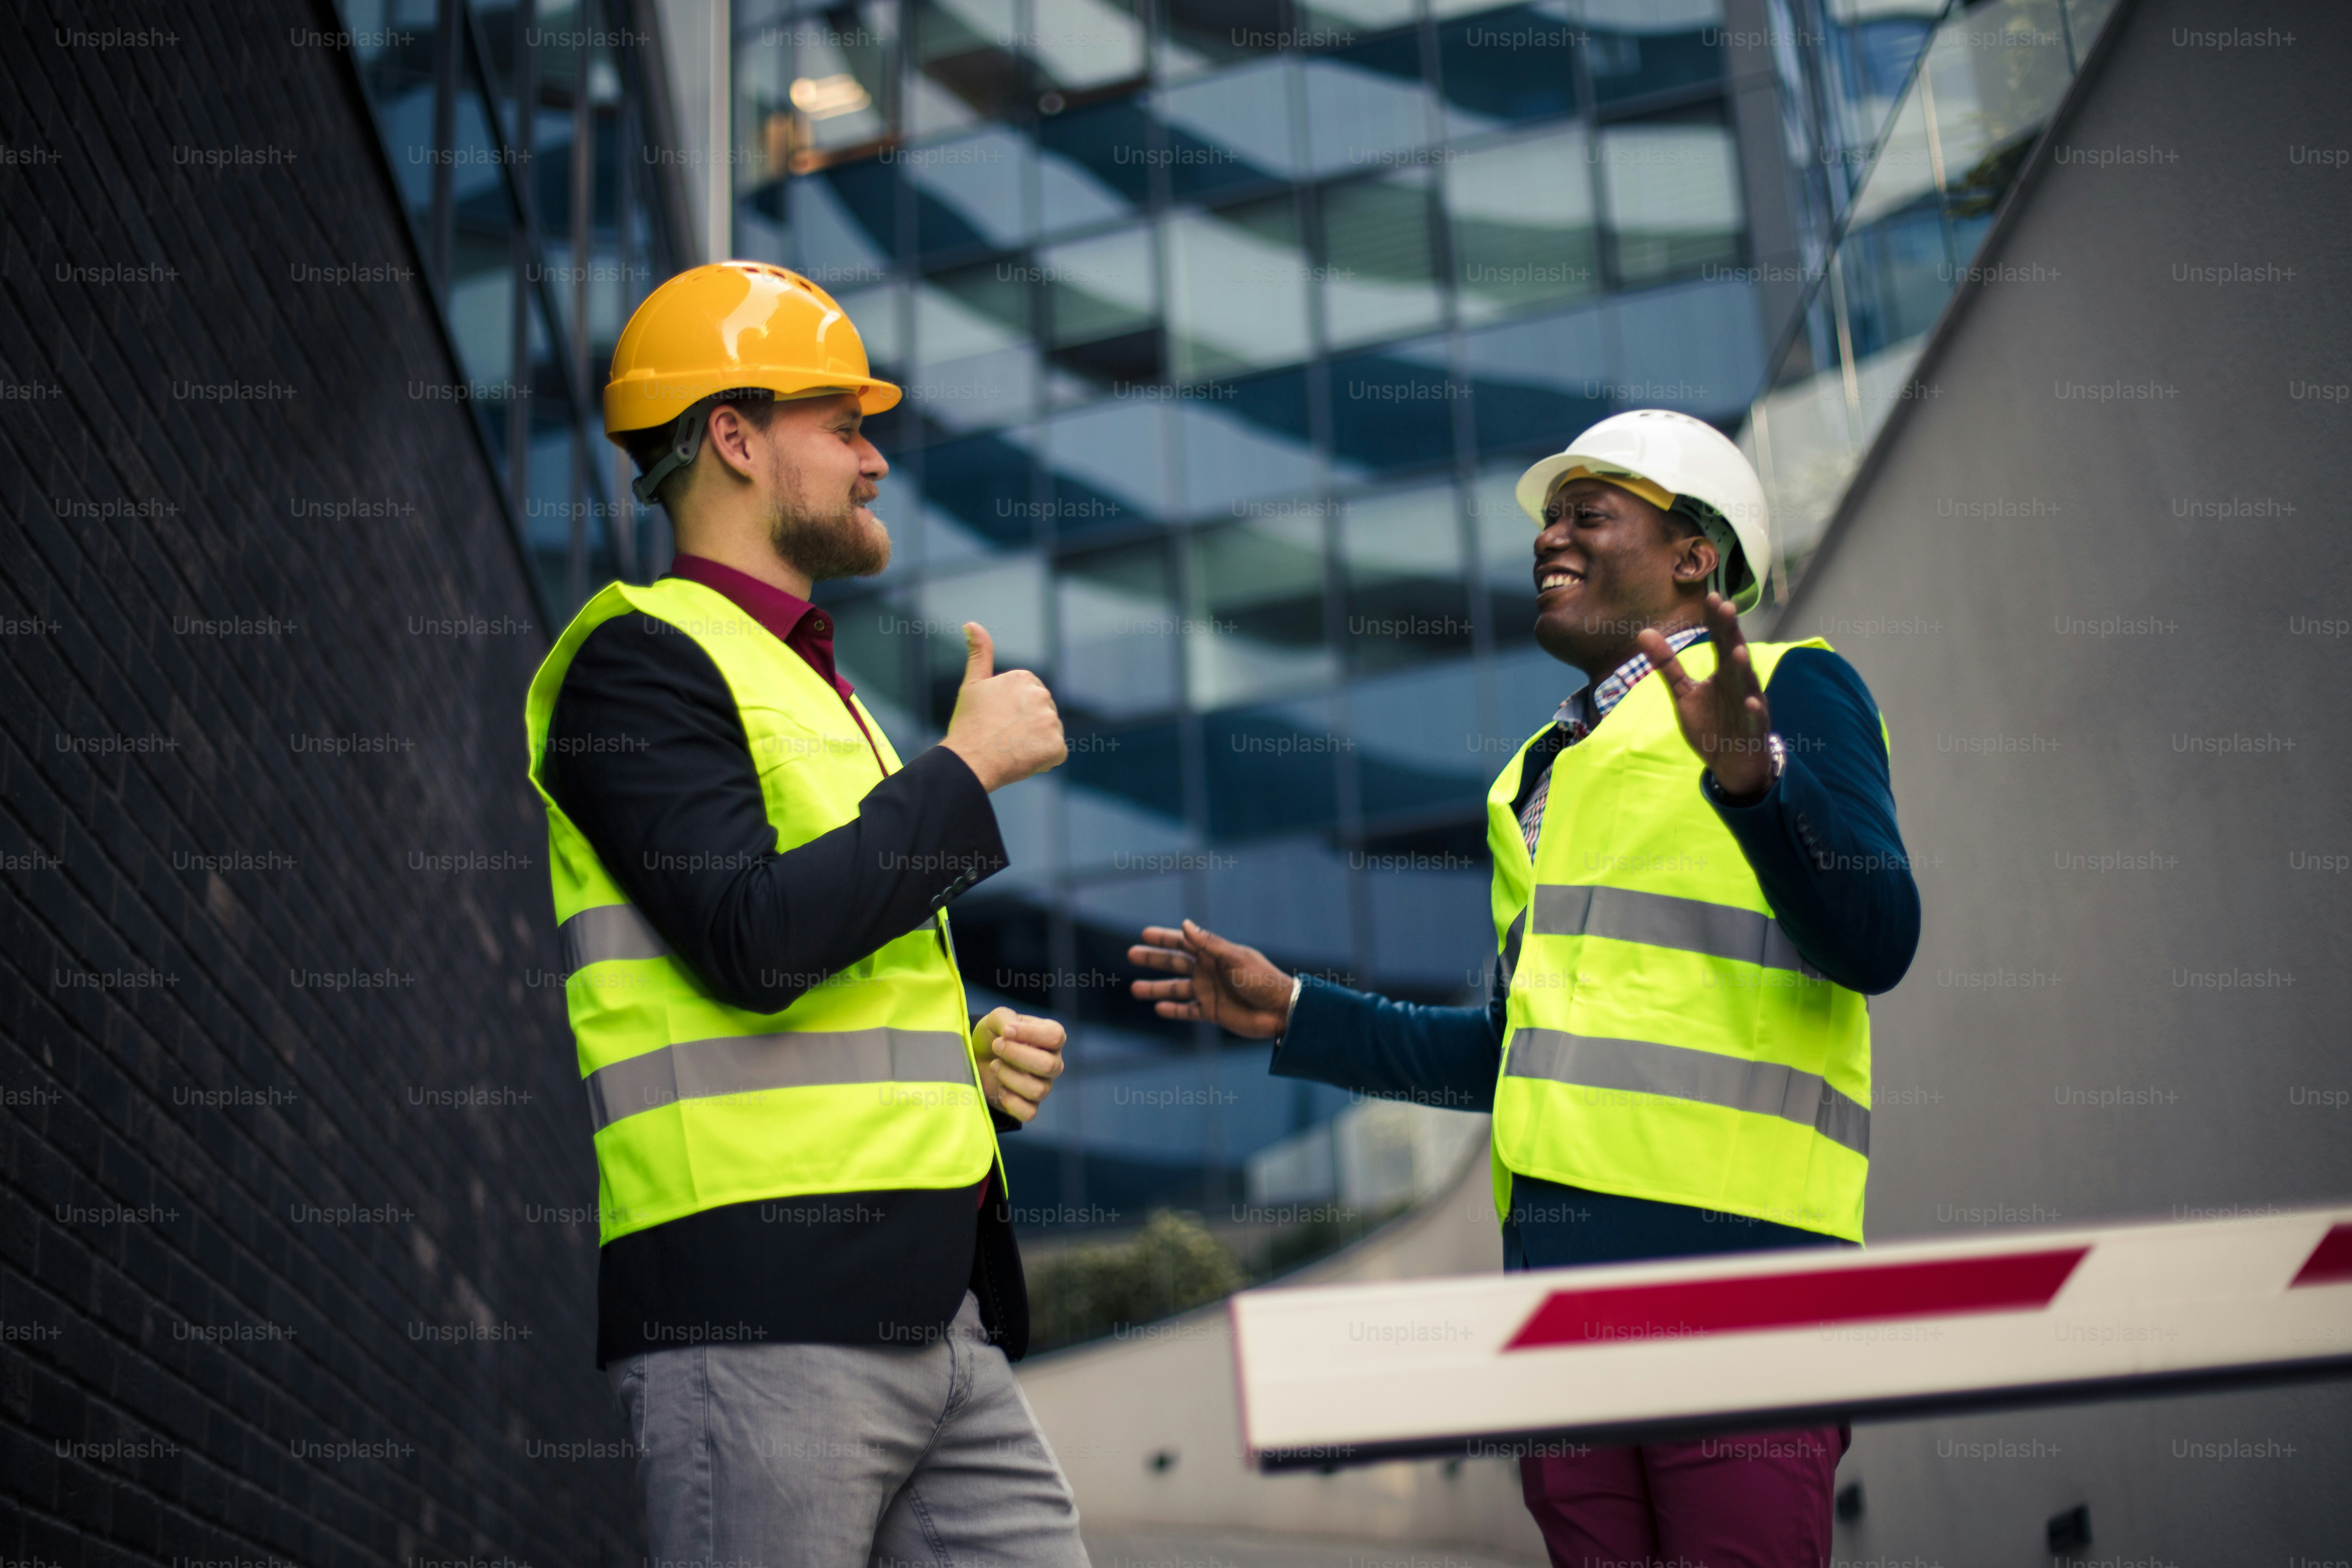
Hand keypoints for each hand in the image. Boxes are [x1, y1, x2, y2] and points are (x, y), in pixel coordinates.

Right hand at [940, 623, 1067, 791]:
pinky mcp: (1057, 746)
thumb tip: (971, 624)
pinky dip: (1042, 758)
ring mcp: (1051, 721)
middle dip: (1026, 724)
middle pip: (1041, 713)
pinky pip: (1055, 752)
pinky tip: (1022, 759)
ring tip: (1011, 748)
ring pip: (1048, 732)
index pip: (1029, 697)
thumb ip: (979, 653)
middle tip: (1003, 735)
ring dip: (1034, 741)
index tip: (997, 719)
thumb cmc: (969, 725)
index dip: (1013, 711)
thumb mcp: (972, 685)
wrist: (970, 761)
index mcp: (1024, 678)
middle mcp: (1041, 695)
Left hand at [972, 1007, 1064, 1122]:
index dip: (1030, 1033)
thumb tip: (1010, 1031)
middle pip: (1047, 1065)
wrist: (977, 1059)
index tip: (1006, 1031)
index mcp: (1050, 1038)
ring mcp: (1043, 1086)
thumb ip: (1005, 1018)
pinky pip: (1029, 1112)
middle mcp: (1052, 1063)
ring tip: (994, 1065)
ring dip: (1009, 1076)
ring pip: (1037, 1090)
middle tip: (996, 1046)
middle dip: (1016, 1055)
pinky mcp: (1029, 1106)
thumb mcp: (996, 1019)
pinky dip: (1011, 1102)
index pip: (1055, 1036)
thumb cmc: (993, 1036)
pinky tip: (1000, 1089)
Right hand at [1127, 920, 1294, 1038]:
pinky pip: (1187, 1010)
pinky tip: (1159, 1008)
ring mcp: (1209, 992)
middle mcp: (1208, 971)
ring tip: (1135, 989)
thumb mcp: (1235, 958)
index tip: (1144, 934)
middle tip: (1131, 954)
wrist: (1280, 1010)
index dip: (1164, 938)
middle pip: (1174, 963)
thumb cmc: (1262, 979)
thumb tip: (1185, 924)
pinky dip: (1173, 1010)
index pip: (1184, 942)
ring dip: (1156, 989)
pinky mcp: (1212, 1012)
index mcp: (1214, 954)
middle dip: (1153, 959)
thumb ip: (1209, 944)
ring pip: (1176, 989)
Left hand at [1640, 593, 1773, 801]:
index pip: (1720, 641)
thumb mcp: (1683, 693)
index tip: (1711, 597)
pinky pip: (1756, 719)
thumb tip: (1643, 632)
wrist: (1732, 763)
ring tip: (1738, 650)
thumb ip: (1667, 664)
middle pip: (1735, 654)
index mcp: (1723, 673)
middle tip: (1726, 608)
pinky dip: (1754, 710)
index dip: (1716, 621)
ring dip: (1744, 668)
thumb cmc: (1711, 724)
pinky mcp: (1754, 730)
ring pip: (1748, 684)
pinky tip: (1752, 702)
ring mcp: (1749, 705)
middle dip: (1731, 633)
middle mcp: (1738, 684)